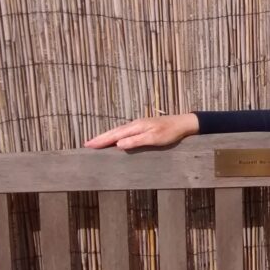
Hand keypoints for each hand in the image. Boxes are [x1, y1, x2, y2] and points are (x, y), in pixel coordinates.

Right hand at [84, 113, 198, 149]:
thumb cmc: (170, 132)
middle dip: (100, 138)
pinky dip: (116, 136)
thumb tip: (118, 144)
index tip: (89, 145)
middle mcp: (135, 124)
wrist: (183, 124)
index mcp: (135, 127)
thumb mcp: (154, 138)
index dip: (101, 141)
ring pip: (118, 131)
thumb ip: (136, 141)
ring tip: (96, 142)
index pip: (114, 135)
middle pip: (113, 132)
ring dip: (107, 137)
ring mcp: (138, 125)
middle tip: (87, 144)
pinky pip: (124, 132)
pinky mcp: (143, 127)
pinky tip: (115, 140)